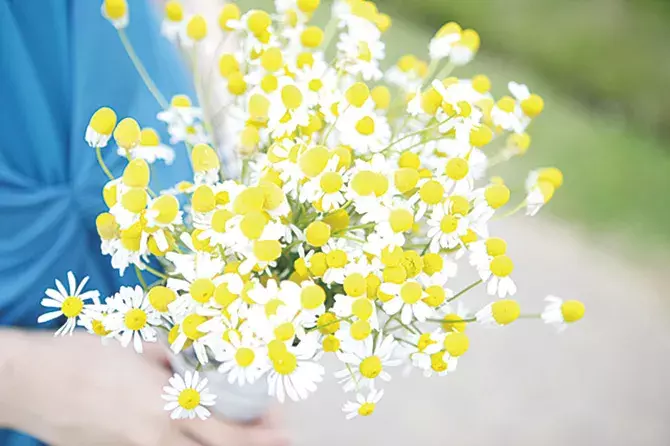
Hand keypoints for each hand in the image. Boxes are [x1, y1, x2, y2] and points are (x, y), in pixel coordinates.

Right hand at [0, 330, 288, 445]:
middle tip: (270, 437)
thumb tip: (186, 367)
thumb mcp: (137, 350)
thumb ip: (170, 363)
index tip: (282, 431)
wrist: (30, 383)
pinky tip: (171, 429)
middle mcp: (156, 437)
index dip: (260, 436)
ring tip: (220, 429)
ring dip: (208, 444)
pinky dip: (170, 442)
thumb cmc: (85, 356)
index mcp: (168, 405)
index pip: (228, 432)